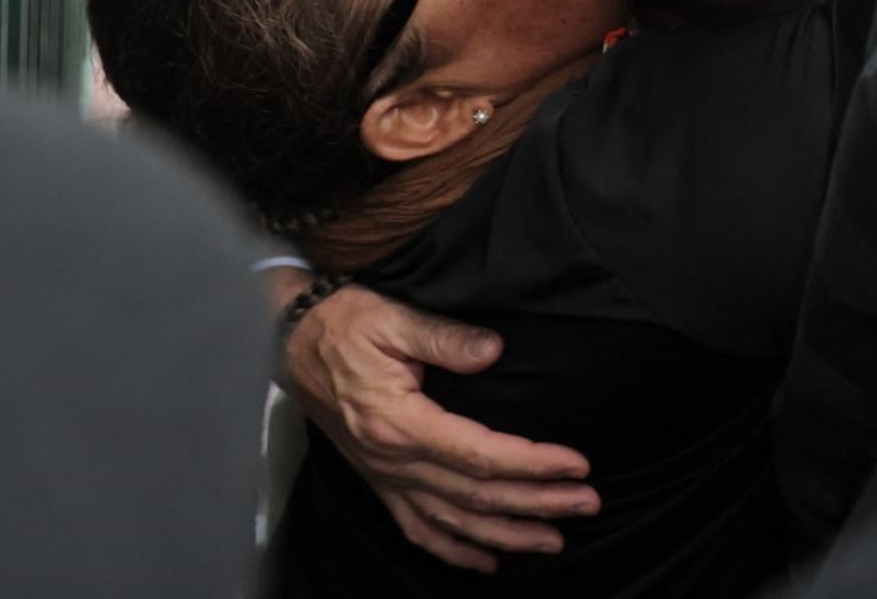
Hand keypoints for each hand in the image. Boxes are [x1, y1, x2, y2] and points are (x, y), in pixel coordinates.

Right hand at [279, 284, 600, 572]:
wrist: (289, 340)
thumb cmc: (342, 324)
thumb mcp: (392, 317)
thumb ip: (444, 337)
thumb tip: (492, 350)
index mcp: (399, 422)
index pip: (479, 454)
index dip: (531, 463)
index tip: (575, 464)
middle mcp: (392, 460)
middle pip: (476, 493)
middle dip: (537, 501)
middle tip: (587, 502)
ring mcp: (384, 477)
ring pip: (453, 520)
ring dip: (507, 533)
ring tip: (554, 538)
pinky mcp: (378, 481)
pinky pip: (418, 528)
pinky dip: (454, 549)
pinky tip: (487, 559)